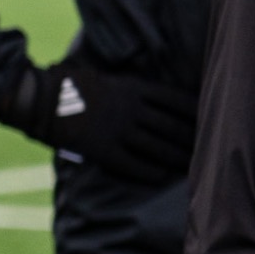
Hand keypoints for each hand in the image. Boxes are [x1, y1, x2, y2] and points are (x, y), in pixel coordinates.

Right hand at [0, 57, 196, 185]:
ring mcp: (119, 131)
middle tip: (211, 149)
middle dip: (192, 139)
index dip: (194, 112)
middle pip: (172, 127)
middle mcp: (132, 110)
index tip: (210, 117)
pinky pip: (134, 165)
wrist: (43, 99)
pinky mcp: (105, 151)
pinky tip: (161, 176)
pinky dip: (150, 172)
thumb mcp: (109, 77)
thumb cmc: (73, 84)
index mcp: (134, 88)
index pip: (176, 100)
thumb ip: (132, 89)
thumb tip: (154, 99)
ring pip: (158, 148)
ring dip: (178, 158)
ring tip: (192, 167)